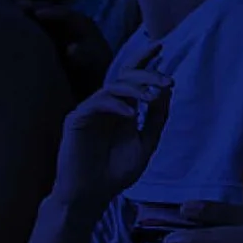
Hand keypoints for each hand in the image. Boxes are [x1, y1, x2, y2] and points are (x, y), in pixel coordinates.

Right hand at [53, 68, 173, 215]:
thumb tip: (167, 89)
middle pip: (126, 76)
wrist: (91, 197)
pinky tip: (131, 114)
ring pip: (113, 86)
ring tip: (152, 98)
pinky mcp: (75, 120)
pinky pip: (96, 103)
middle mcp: (106, 106)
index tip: (161, 45)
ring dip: (136, 88)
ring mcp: (90, 112)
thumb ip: (156, 117)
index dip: (144, 59)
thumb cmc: (116, 173)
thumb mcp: (146, 143)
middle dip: (148, 74)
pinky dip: (117, 104)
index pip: (132, 77)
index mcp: (122, 108)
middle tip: (167, 81)